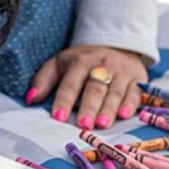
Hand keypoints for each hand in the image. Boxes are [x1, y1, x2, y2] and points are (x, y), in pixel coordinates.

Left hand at [26, 45, 147, 129]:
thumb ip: (43, 80)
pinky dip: (131, 104)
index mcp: (80, 61)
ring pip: (115, 92)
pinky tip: (124, 115)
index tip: (58, 117)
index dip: (64, 100)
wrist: (115, 43)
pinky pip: (136, 92)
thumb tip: (30, 99)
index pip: (71, 83)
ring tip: (102, 124)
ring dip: (109, 109)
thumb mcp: (59, 64)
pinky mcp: (138, 78)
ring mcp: (122, 72)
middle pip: (95, 88)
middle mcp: (103, 65)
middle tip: (83, 125)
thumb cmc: (81, 62)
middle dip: (89, 107)